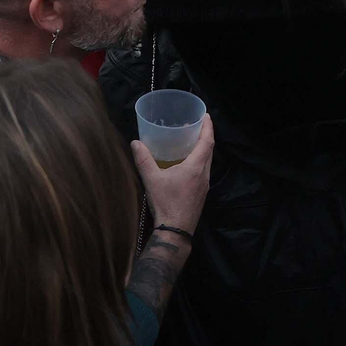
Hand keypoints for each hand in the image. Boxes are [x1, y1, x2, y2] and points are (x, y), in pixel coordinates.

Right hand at [131, 114, 212, 233]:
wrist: (176, 229)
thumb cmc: (166, 203)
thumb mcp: (152, 179)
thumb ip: (143, 159)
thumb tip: (135, 143)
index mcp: (196, 167)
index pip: (207, 142)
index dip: (208, 127)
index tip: (207, 116)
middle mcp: (204, 174)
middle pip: (210, 150)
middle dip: (205, 135)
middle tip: (197, 124)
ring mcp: (205, 184)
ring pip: (208, 161)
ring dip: (203, 148)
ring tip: (191, 140)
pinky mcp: (202, 193)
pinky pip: (204, 170)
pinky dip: (200, 160)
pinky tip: (187, 162)